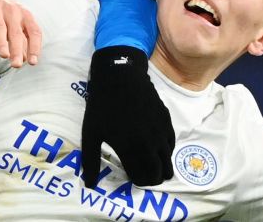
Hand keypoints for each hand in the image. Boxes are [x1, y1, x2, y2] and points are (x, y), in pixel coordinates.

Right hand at [0, 0, 41, 67]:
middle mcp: (12, 9)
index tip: (32, 62)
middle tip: (16, 65)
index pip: (33, 32)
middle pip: (16, 32)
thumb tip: (26, 59)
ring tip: (4, 55)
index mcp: (24, 15)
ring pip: (0, 26)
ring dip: (2, 41)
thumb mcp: (14, 24)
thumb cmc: (3, 12)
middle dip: (17, 49)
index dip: (34, 47)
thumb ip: (21, 40)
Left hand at [80, 46, 173, 186]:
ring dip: (162, 165)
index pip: (144, 178)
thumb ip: (90, 161)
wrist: (119, 76)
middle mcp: (150, 143)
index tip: (132, 178)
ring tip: (151, 164)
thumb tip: (90, 185)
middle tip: (144, 175)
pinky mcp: (166, 120)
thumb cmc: (102, 105)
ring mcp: (161, 131)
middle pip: (160, 172)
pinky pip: (171, 142)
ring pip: (168, 159)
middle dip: (153, 178)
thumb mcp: (90, 133)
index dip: (139, 181)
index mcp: (131, 149)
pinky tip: (156, 147)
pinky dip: (166, 150)